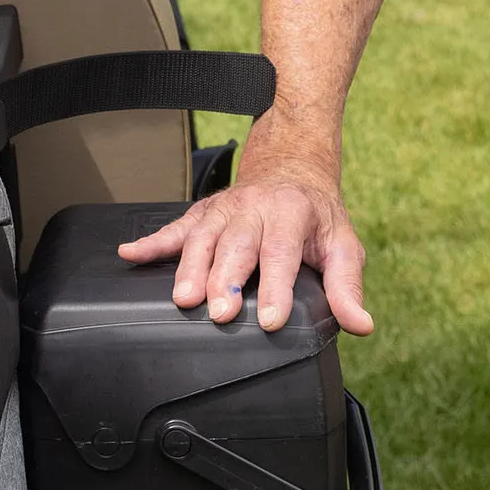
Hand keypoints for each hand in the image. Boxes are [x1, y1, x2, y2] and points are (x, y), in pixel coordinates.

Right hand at [117, 139, 372, 334]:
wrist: (292, 165)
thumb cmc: (316, 215)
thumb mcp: (341, 244)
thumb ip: (347, 285)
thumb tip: (360, 324)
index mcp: (292, 213)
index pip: (283, 252)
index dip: (277, 286)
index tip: (272, 320)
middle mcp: (255, 208)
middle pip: (238, 245)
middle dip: (227, 280)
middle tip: (220, 313)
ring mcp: (225, 208)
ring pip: (204, 238)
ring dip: (191, 268)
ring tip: (184, 299)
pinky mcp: (203, 213)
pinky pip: (175, 227)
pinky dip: (151, 242)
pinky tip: (129, 254)